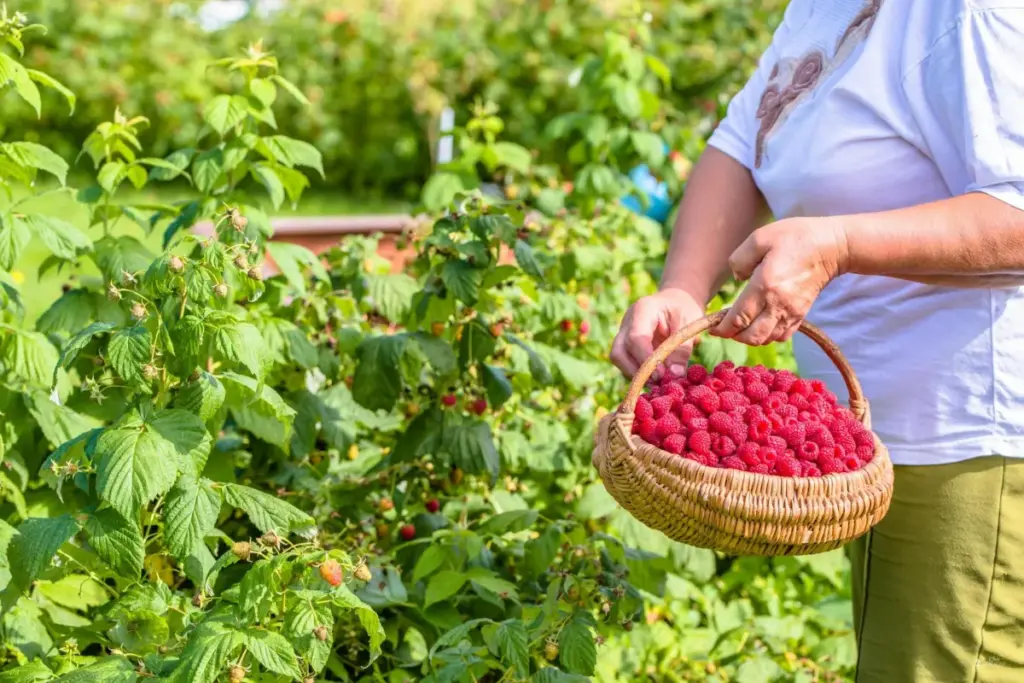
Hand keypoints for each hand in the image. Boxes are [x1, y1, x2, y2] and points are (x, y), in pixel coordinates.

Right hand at [610, 288, 705, 378]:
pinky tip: (654, 378)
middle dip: (635, 371)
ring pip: (618, 359)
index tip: (662, 376)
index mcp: (643, 310)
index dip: (646, 361)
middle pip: (618, 352)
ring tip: (658, 383)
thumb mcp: (690, 325)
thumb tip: (674, 375)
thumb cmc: (684, 309)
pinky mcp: (625, 344)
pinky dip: (638, 373)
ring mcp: (623, 333)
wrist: (677, 300)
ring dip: (635, 374)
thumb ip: (682, 349)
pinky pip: (625, 362)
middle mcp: (627, 321)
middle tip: (658, 383)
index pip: (636, 339)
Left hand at [711, 218, 848, 344]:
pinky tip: (761, 323)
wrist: (832, 246)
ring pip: (766, 339)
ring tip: (742, 324)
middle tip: (725, 326)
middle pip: (751, 336)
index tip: (712, 327)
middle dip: (733, 335)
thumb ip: (740, 259)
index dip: (722, 328)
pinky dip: (768, 336)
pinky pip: (782, 336)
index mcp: (765, 285)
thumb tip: (737, 279)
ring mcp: (792, 312)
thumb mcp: (760, 237)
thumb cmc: (795, 237)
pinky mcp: (802, 314)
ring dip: (750, 337)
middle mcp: (778, 304)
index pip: (738, 319)